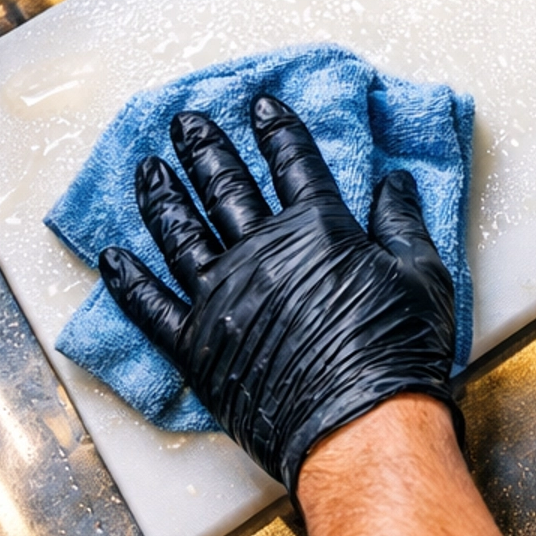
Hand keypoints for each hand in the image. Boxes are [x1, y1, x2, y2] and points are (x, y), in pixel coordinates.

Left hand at [100, 92, 457, 494]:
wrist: (364, 432)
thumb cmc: (399, 354)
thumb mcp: (422, 275)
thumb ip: (403, 222)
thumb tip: (395, 180)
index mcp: (317, 228)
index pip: (293, 163)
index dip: (277, 130)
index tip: (259, 104)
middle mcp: (262, 251)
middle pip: (226, 186)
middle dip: (204, 149)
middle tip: (184, 121)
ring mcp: (223, 296)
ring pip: (181, 233)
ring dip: (161, 198)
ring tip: (146, 169)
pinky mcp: (197, 347)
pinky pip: (152, 307)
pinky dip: (129, 281)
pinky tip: (112, 257)